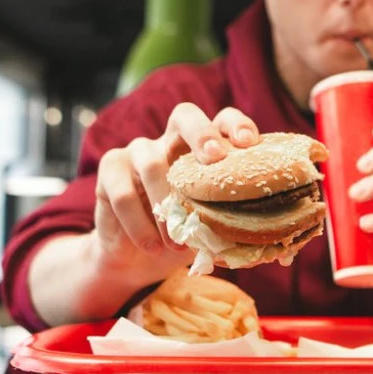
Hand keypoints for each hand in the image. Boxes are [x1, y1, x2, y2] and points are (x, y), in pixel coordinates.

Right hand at [93, 103, 259, 281]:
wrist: (134, 258)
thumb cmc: (180, 237)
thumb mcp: (209, 231)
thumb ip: (230, 226)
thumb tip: (262, 242)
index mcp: (201, 150)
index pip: (222, 120)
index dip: (236, 125)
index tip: (249, 143)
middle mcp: (170, 142)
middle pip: (184, 115)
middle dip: (201, 132)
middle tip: (214, 158)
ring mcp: (138, 152)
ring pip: (151, 162)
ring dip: (165, 203)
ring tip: (176, 242)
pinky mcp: (110, 170)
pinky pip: (122, 192)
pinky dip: (138, 224)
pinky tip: (150, 246)